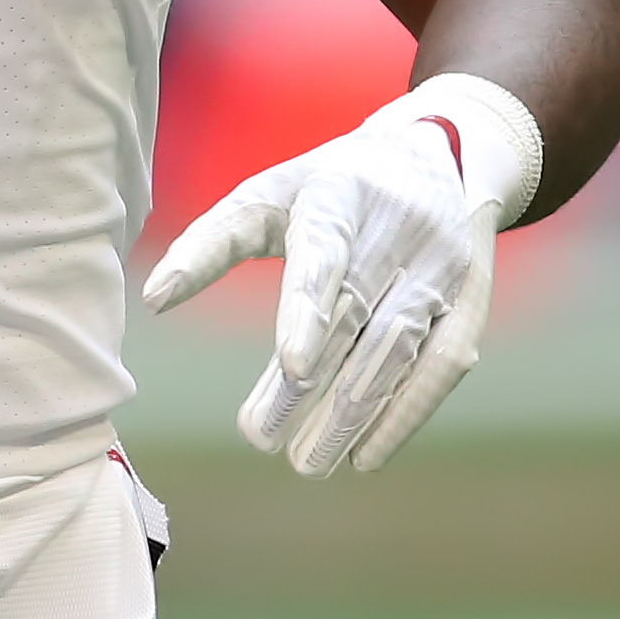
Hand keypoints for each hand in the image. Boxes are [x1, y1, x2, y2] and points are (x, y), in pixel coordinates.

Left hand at [143, 77, 542, 478]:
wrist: (433, 157)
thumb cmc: (327, 188)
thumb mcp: (267, 195)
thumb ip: (210, 244)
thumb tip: (152, 299)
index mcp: (339, 195)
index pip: (323, 258)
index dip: (308, 311)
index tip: (291, 367)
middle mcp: (398, 230)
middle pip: (351, 318)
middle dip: (308, 385)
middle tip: (261, 435)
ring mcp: (440, 268)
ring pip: (394, 349)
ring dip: (352, 413)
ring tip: (306, 461)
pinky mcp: (467, 303)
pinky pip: (439, 367)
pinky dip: (404, 416)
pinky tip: (364, 456)